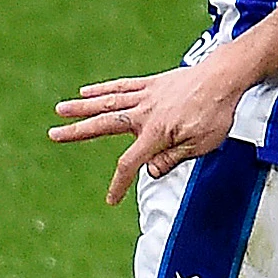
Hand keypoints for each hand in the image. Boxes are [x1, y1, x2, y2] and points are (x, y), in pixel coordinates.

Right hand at [49, 59, 248, 205]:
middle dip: (77, 131)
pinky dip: (102, 89)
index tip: (111, 199)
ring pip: (107, 102)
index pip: (130, 163)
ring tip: (60, 110)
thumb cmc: (216, 113)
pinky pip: (122, 86)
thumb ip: (172, 159)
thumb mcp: (201, 145)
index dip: (119, 183)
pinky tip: (86, 92)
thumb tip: (149, 171)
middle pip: (104, 124)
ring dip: (81, 107)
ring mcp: (146, 96)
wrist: (224, 78)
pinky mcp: (152, 83)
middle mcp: (145, 113)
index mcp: (156, 133)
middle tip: (53, 134)